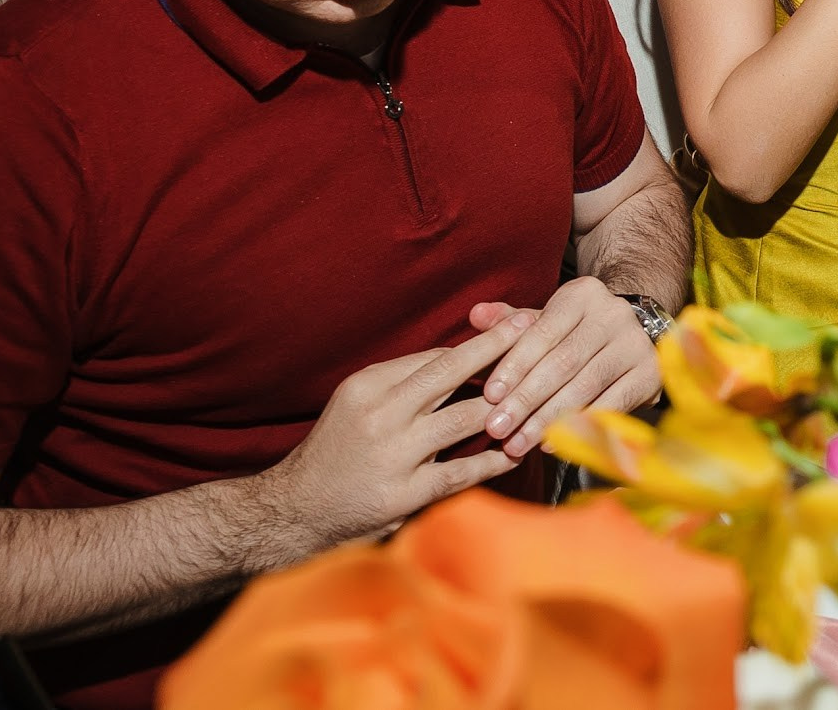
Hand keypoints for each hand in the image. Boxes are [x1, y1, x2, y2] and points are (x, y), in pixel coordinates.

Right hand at [255, 323, 528, 548]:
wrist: (296, 509)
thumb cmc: (337, 450)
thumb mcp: (358, 402)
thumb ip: (404, 382)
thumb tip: (461, 359)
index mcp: (368, 385)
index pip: (435, 357)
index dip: (479, 344)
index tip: (514, 328)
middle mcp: (380, 414)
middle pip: (451, 373)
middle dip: (498, 351)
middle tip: (536, 332)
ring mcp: (393, 454)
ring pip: (464, 419)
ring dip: (506, 408)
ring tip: (540, 396)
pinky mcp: (404, 494)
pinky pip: (462, 471)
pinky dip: (494, 460)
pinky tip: (517, 451)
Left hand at [467, 279, 660, 458]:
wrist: (636, 332)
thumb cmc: (575, 332)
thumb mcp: (544, 321)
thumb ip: (510, 323)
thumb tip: (476, 315)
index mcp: (582, 294)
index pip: (543, 332)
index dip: (515, 365)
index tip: (490, 396)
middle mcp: (613, 314)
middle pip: (563, 362)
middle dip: (526, 399)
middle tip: (497, 428)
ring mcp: (636, 344)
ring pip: (585, 386)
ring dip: (547, 418)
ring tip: (518, 443)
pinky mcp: (650, 373)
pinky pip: (611, 405)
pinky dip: (579, 426)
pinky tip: (553, 443)